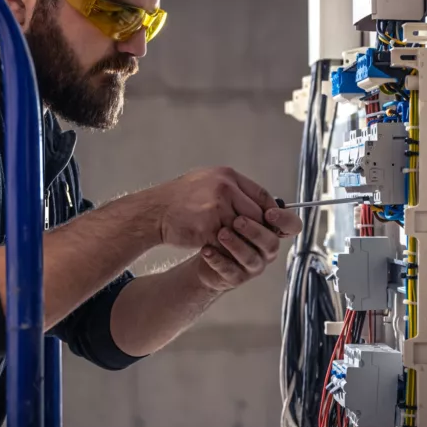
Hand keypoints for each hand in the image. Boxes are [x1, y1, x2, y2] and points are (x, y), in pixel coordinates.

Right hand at [151, 167, 298, 249]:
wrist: (154, 211)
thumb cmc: (180, 198)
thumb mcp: (208, 182)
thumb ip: (233, 189)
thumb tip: (258, 202)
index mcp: (227, 176)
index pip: (261, 194)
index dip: (270, 210)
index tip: (272, 221)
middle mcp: (224, 188)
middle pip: (256, 214)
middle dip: (257, 229)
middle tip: (256, 238)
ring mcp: (216, 207)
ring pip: (243, 230)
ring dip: (241, 240)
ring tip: (238, 245)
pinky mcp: (207, 227)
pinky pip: (227, 242)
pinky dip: (227, 248)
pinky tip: (223, 250)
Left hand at [196, 210, 302, 291]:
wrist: (204, 248)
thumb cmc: (225, 226)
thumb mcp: (237, 208)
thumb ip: (249, 201)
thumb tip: (255, 193)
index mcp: (272, 231)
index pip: (292, 226)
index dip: (285, 220)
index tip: (269, 213)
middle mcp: (266, 250)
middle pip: (270, 243)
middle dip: (255, 231)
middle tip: (238, 221)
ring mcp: (253, 265)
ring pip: (251, 258)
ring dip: (236, 245)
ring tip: (221, 233)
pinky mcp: (236, 277)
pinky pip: (230, 270)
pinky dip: (218, 259)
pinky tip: (207, 249)